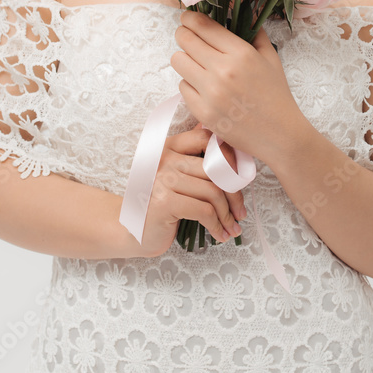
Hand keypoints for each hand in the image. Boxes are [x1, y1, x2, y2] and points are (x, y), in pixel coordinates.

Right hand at [138, 122, 246, 258]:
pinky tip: (219, 234)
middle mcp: (164, 158)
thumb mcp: (177, 176)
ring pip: (213, 192)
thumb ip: (194, 157)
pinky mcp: (164, 202)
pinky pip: (204, 211)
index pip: (206, 139)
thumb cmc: (161, 204)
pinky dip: (217, 225)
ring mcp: (162, 179)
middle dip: (234, 194)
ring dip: (227, 215)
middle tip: (240, 212)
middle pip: (215, 170)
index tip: (239, 178)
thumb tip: (223, 137)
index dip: (228, 157)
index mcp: (169, 146)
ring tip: (232, 228)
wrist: (131, 231)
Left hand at [170, 8, 303, 164]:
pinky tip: (204, 88)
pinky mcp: (202, 112)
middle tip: (188, 37)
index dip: (190, 18)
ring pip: (178, 62)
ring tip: (197, 65)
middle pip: (184, 40)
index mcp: (241, 54)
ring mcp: (210, 93)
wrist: (280, 134)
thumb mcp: (271, 58)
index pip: (202, 26)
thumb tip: (244, 13)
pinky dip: (190, 85)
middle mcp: (223, 71)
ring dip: (185, 60)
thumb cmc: (276, 95)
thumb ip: (255, 33)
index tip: (188, 18)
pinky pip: (182, 87)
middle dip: (184, 35)